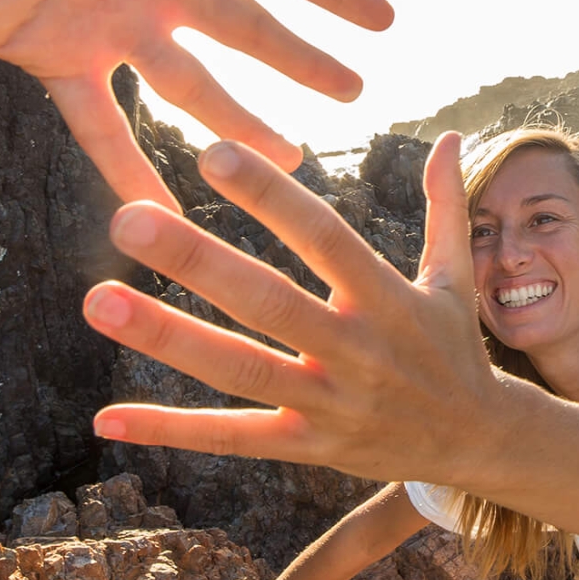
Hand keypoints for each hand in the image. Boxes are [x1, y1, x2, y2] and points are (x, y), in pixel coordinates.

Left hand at [0, 0, 392, 204]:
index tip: (384, 17)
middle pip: (248, 27)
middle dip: (301, 61)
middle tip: (354, 95)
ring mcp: (102, 17)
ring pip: (192, 87)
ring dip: (239, 125)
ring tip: (288, 163)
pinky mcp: (48, 54)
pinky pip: (98, 125)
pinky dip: (127, 169)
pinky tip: (158, 211)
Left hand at [79, 132, 501, 482]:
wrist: (479, 443)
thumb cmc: (453, 348)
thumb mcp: (454, 275)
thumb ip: (444, 203)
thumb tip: (448, 132)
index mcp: (387, 298)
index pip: (323, 237)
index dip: (270, 196)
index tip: (212, 152)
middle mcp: (356, 349)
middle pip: (267, 301)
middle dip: (196, 260)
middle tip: (128, 217)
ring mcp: (329, 403)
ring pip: (239, 368)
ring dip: (166, 337)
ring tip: (99, 299)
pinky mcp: (308, 446)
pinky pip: (234, 438)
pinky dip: (170, 430)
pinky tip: (108, 418)